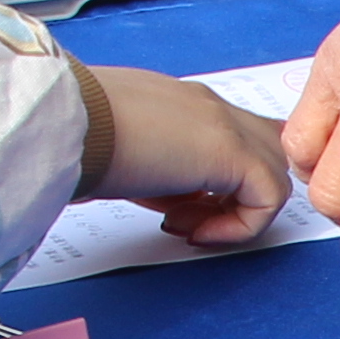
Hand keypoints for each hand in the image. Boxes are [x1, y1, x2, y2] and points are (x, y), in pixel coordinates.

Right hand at [74, 61, 292, 244]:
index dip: (217, 186)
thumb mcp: (128, 162)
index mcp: (183, 105)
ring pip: (275, 171)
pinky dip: (240, 226)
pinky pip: (270, 197)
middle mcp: (210, 108)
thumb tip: (180, 205)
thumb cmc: (74, 139)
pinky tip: (198, 232)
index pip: (233, 139)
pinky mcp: (232, 150)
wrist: (64, 123)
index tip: (176, 211)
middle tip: (190, 222)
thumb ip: (163, 177)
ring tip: (187, 228)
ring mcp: (226, 124)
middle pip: (265, 149)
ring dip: (237, 213)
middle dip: (239, 195)